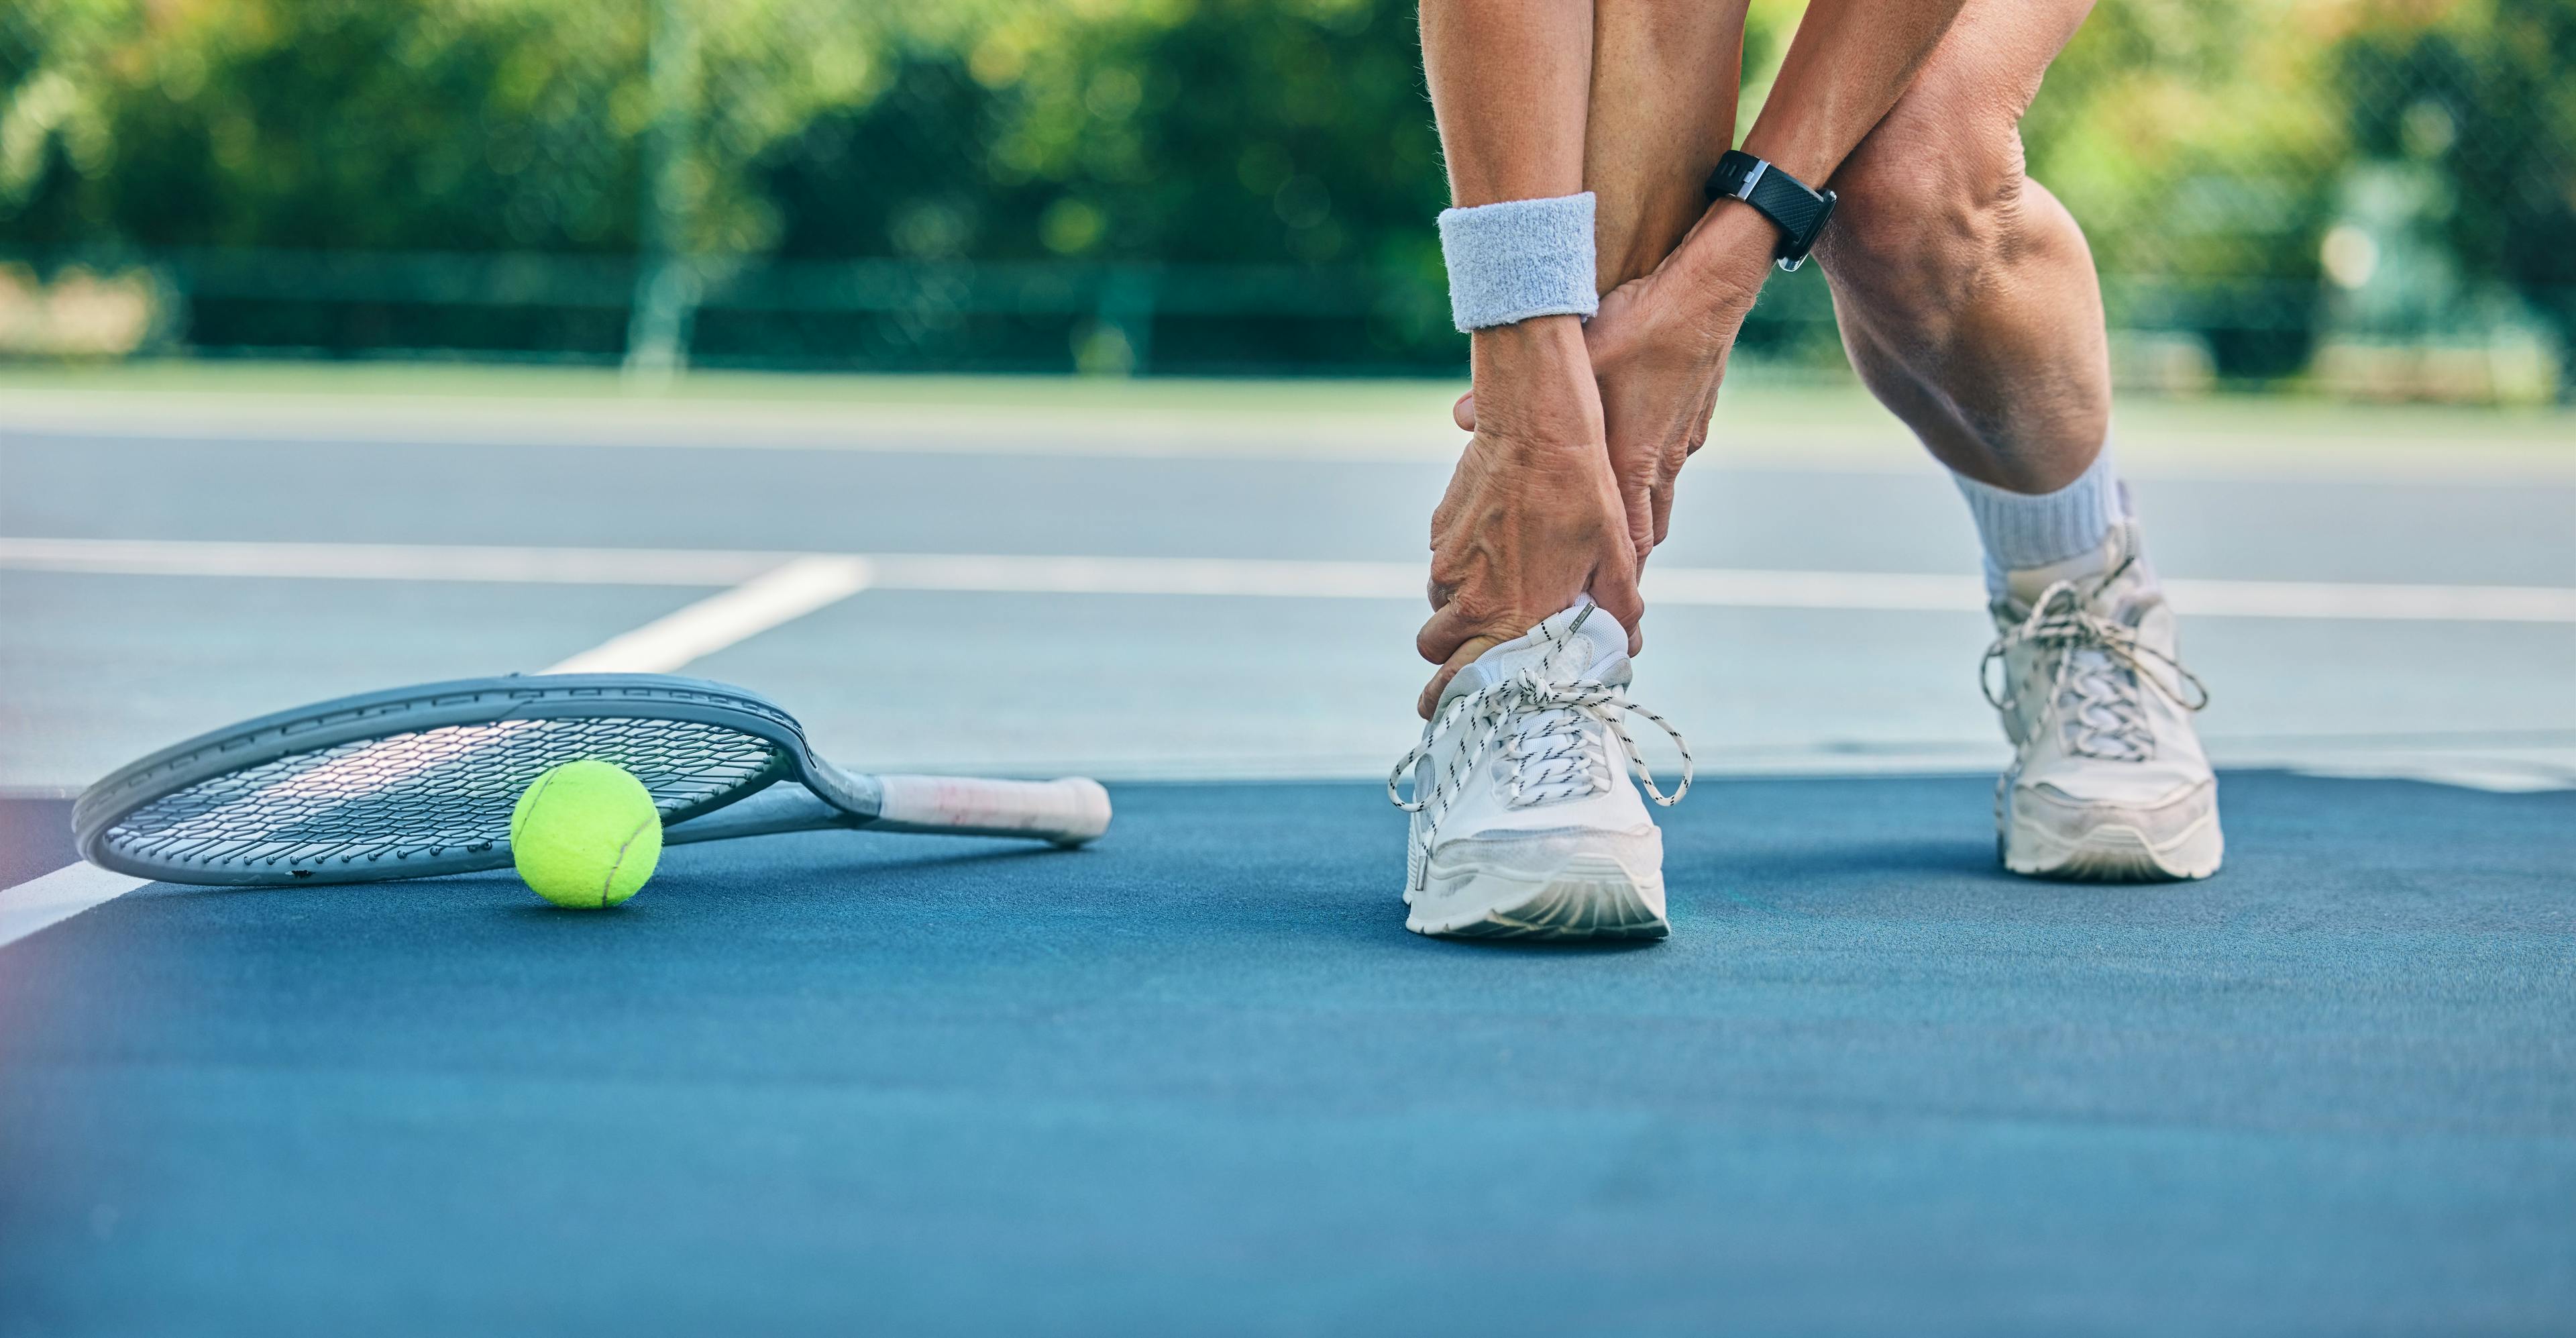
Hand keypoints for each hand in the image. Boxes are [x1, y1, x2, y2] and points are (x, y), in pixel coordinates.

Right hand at [1417, 317, 1642, 717]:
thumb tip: (1626, 647)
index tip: (1452, 713)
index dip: (1453, 702)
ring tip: (1497, 594)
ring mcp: (1446, 562)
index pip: (1463, 681)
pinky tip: (1497, 547)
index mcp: (1511, 616)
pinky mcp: (1439, 531)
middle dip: (1446, 661)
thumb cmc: (1583, 491)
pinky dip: (1461, 570)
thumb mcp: (1613, 555)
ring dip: (1459, 612)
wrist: (1537, 425)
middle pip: (1434, 652)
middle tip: (1465, 661)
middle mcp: (1468, 596)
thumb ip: (1618, 610)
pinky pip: (1443, 566)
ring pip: (1440, 607)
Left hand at [1451, 207, 1771, 562]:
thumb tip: (1459, 418)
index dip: (1613, 578)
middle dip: (1622, 564)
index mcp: (1630, 461)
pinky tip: (1635, 473)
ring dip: (1638, 527)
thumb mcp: (1571, 357)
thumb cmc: (1638, 327)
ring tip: (1613, 549)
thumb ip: (1515, 397)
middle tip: (1598, 585)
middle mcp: (1660, 463)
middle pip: (1646, 534)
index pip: (1626, 542)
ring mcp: (1681, 445)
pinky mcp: (1693, 424)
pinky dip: (1653, 483)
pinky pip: (1671, 468)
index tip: (1595, 602)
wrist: (1707, 296)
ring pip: (1661, 505)